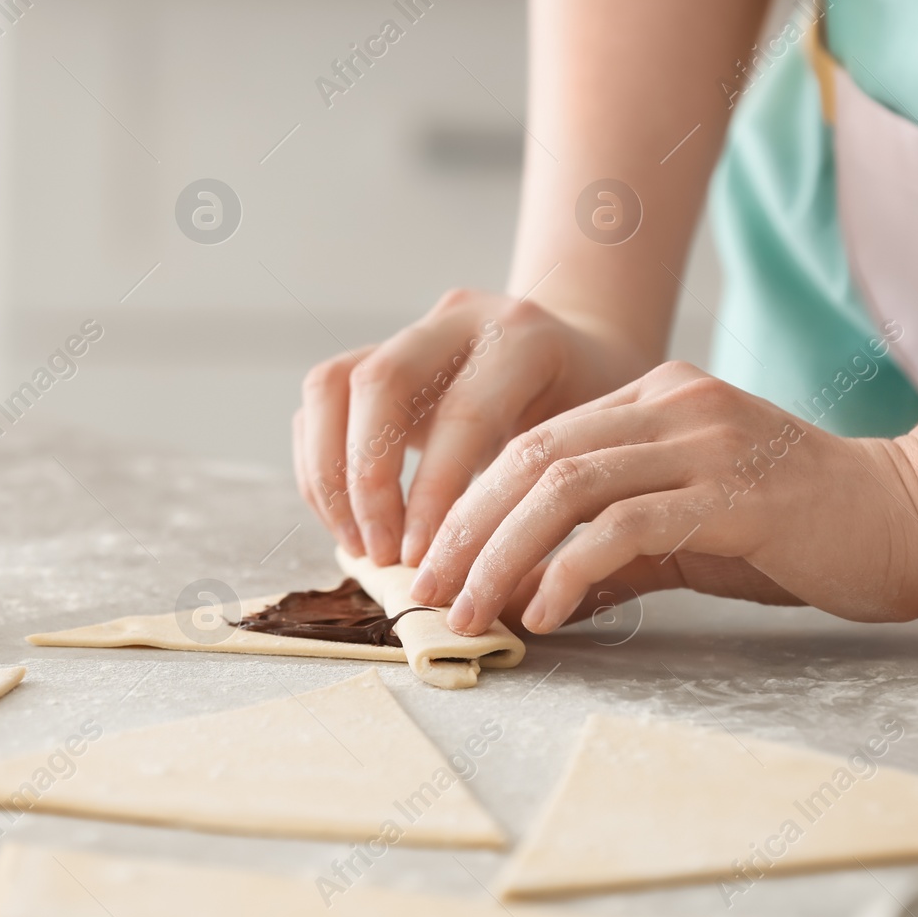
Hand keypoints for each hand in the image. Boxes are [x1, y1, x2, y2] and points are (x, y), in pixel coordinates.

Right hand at [292, 289, 653, 566]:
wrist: (587, 358)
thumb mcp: (594, 451)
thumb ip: (550, 503)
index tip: (420, 561)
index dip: (432, 494)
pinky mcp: (375, 353)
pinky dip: (322, 467)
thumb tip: (501, 598)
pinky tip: (350, 523)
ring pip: (332, 383)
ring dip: (329, 472)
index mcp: (524, 338)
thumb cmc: (595, 423)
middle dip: (366, 480)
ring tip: (357, 544)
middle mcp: (459, 318)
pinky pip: (322, 402)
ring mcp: (410, 330)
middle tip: (380, 553)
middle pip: (379, 381)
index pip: (463, 413)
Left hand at [408, 361, 917, 633]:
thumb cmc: (793, 531)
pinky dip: (569, 571)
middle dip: (467, 528)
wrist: (907, 518)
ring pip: (565, 487)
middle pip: (533, 457)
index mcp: (653, 397)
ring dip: (502, 553)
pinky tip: (544, 612)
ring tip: (470, 608)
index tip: (435, 562)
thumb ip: (608, 549)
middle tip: (428, 590)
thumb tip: (525, 595)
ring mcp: (704, 440)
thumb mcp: (683, 530)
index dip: (471, 502)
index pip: (533, 441)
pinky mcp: (734, 490)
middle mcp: (672, 403)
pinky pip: (625, 527)